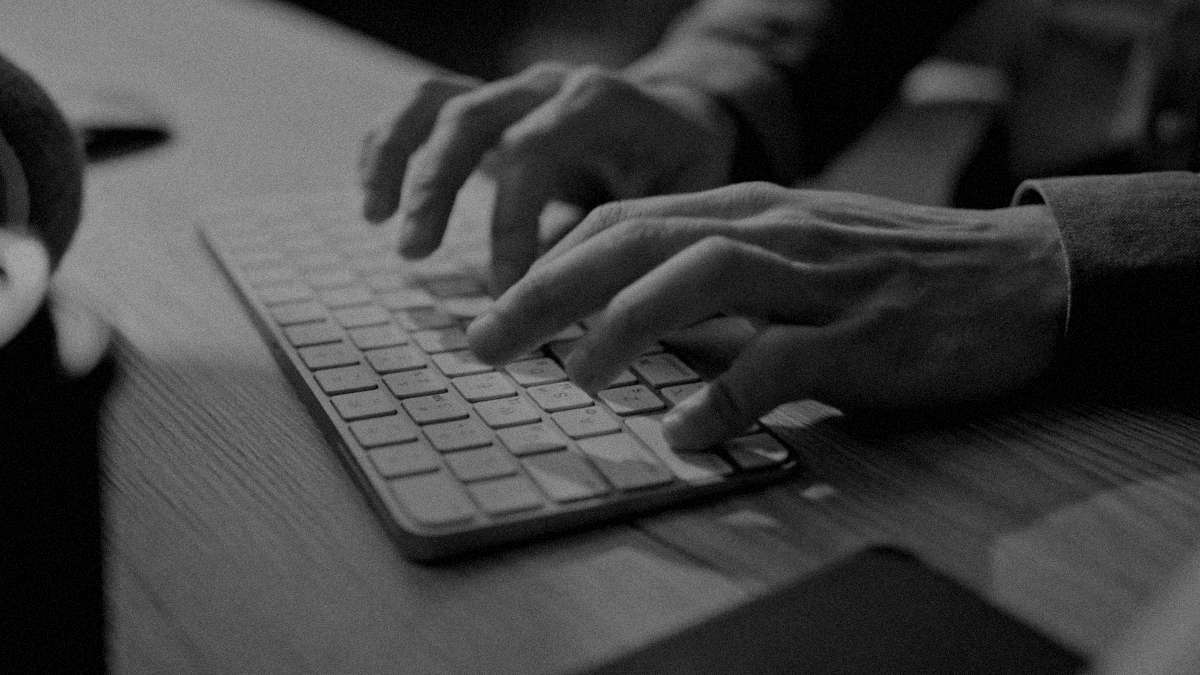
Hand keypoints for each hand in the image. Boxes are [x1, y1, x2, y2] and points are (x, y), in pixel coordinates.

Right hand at [358, 64, 735, 290]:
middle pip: (472, 118)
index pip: (535, 150)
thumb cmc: (678, 168)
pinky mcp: (487, 104)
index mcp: (602, 103)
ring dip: (398, 159)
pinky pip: (423, 107)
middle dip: (436, 187)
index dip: (511, 221)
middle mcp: (548, 87)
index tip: (507, 291)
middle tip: (413, 253)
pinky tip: (375, 198)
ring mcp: (512, 91)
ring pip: (437, 102)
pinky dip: (389, 145)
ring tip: (375, 218)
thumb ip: (639, 239)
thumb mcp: (684, 198)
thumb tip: (591, 310)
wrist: (675, 119)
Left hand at [467, 183, 1069, 447]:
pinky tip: (685, 432)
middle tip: (488, 340)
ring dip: (627, 325)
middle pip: (641, 240)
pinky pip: (782, 361)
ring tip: (576, 374)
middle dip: (552, 289)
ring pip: (703, 277)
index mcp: (749, 210)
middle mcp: (773, 230)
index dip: (550, 262)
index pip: (626, 221)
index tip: (495, 306)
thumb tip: (627, 320)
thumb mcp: (795, 253)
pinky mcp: (864, 334)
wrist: (1019, 279)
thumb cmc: (894, 272)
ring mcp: (819, 278)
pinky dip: (726, 396)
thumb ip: (717, 274)